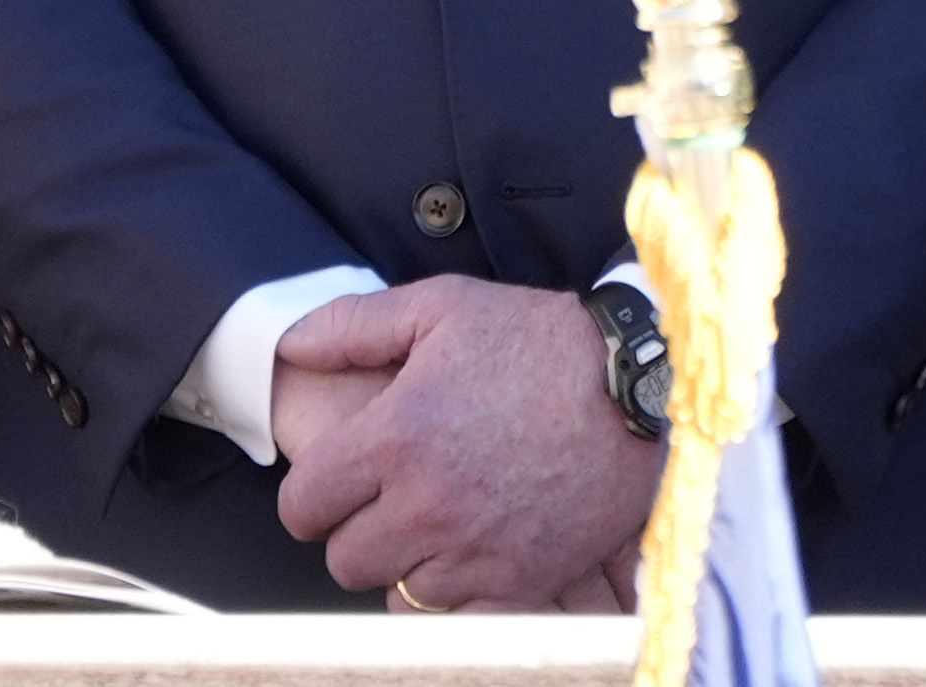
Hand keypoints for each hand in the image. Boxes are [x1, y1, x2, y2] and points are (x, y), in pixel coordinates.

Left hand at [272, 279, 660, 610]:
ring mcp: (476, 551)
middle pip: (345, 559)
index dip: (311, 496)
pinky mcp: (522, 583)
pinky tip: (471, 551)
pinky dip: (455, 594)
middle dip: (357, 531)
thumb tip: (288, 346)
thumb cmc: (537, 340)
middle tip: (387, 500)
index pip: (303, 507)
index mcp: (394, 437)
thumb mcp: (441, 307)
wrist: (636, 386)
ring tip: (435, 523)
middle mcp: (427, 504)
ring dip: (407, 564)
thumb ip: (352, 327)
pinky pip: (456, 618)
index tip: (334, 484)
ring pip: (398, 593)